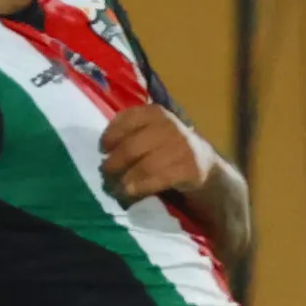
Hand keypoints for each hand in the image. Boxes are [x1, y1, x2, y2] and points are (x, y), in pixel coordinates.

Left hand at [100, 104, 215, 202]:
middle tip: (106, 175)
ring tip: (116, 188)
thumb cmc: (167, 145)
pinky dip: (141, 187)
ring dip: (125, 180)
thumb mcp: (151, 129)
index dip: (110, 136)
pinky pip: (158, 179)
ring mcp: (181, 146)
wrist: (202, 161)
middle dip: (114, 164)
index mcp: (155, 113)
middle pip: (131, 148)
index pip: (125, 121)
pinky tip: (131, 192)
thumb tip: (103, 151)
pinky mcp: (189, 167)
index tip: (103, 150)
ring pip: (144, 166)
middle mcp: (168, 125)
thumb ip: (129, 132)